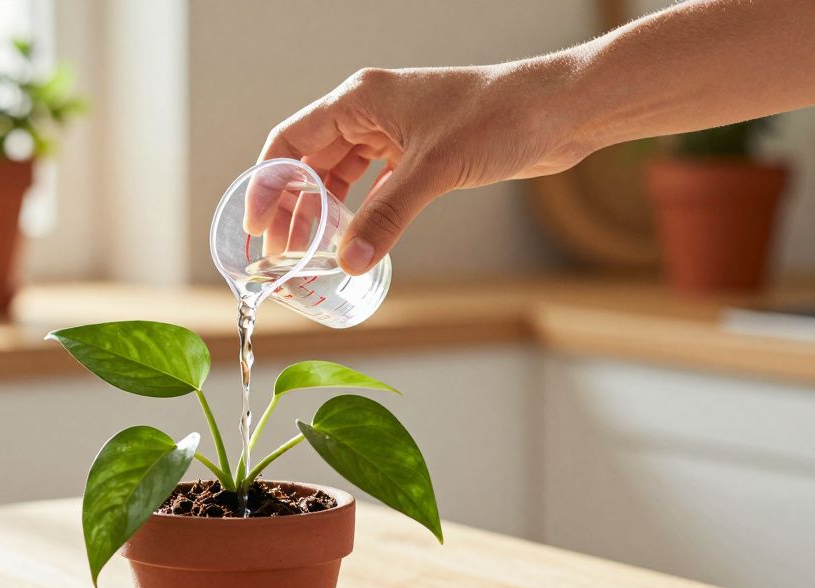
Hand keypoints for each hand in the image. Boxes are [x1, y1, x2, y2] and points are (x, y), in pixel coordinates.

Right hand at [257, 63, 586, 274]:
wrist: (558, 111)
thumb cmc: (498, 118)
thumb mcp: (433, 171)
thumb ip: (387, 217)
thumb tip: (350, 262)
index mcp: (360, 100)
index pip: (290, 140)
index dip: (267, 183)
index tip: (256, 225)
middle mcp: (369, 112)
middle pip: (310, 162)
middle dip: (293, 208)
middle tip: (282, 254)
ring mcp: (393, 133)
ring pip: (339, 176)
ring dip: (323, 214)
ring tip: (310, 254)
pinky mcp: (417, 153)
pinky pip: (370, 186)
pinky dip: (357, 213)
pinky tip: (352, 240)